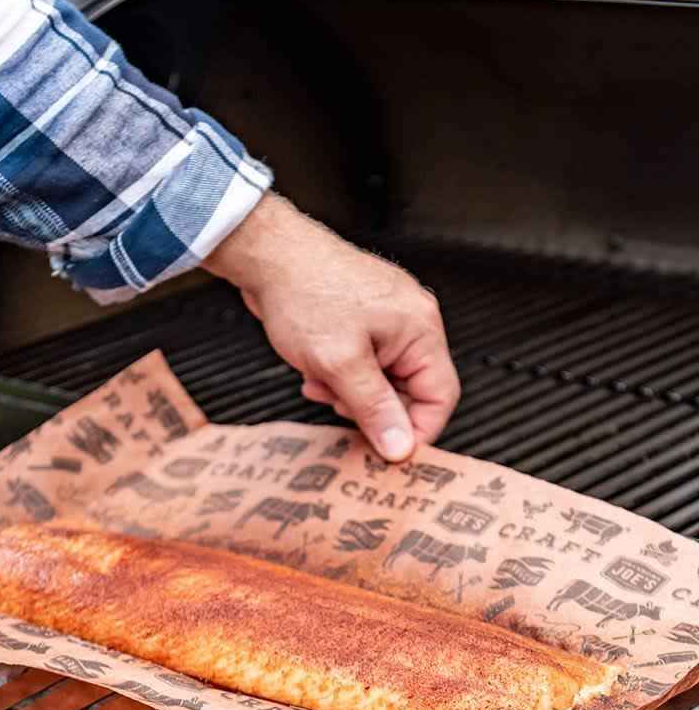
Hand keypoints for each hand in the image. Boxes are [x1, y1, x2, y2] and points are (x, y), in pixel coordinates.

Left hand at [204, 193, 459, 461]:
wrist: (269, 255)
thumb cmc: (304, 296)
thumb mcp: (340, 364)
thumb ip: (374, 409)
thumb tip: (400, 449)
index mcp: (421, 329)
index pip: (440, 397)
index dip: (417, 431)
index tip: (387, 453)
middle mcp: (412, 322)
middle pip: (410, 391)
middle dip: (371, 408)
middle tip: (338, 409)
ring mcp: (387, 320)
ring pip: (381, 381)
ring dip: (349, 394)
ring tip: (319, 383)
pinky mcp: (362, 321)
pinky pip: (362, 365)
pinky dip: (339, 376)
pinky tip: (314, 371)